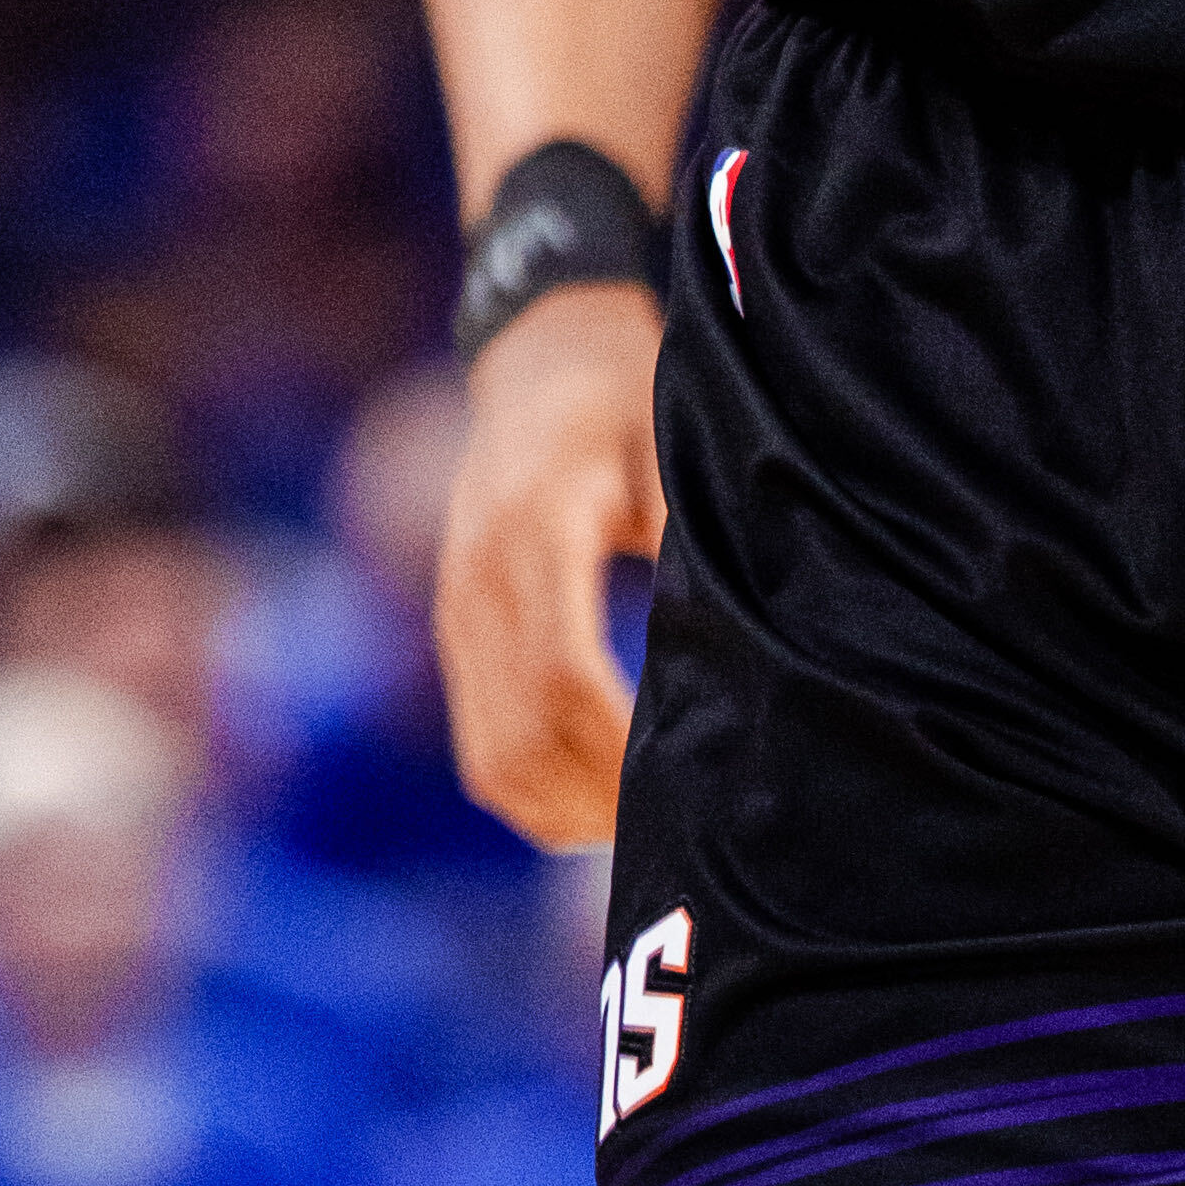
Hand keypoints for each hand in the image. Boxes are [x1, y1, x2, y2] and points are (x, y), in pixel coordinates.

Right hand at [436, 282, 659, 846]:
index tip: (687, 784)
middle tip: (686, 828)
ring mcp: (457, 611)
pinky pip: (480, 747)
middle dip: (598, 803)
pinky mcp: (457, 633)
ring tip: (646, 824)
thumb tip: (727, 641)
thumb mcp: (668, 441)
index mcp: (534, 530)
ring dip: (564, 812)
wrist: (543, 357)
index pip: (562, 676)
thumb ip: (684, 533)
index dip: (618, 750)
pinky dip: (535, 793)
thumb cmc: (625, 397)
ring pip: (492, 761)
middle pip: (519, 738)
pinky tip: (599, 798)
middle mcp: (478, 580)